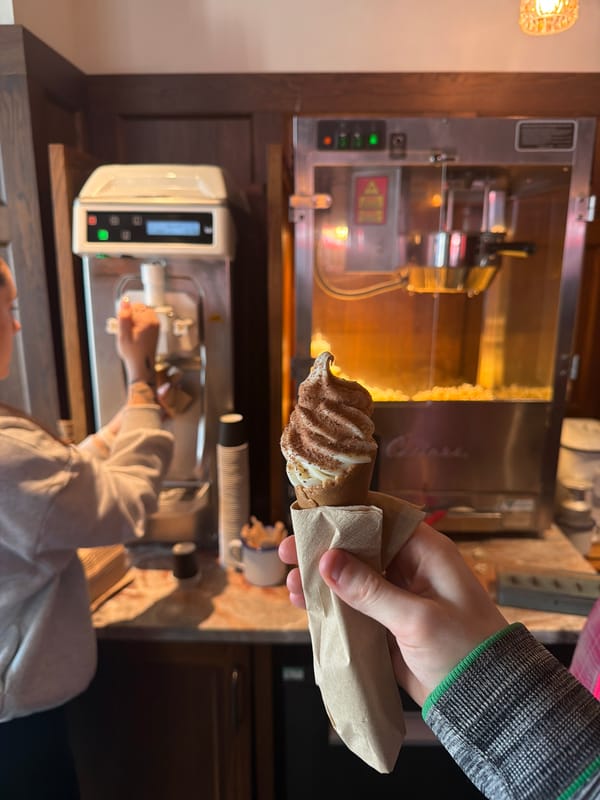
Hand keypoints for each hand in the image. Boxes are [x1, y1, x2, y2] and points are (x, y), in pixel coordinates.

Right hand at [117, 298, 159, 383]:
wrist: (142, 365)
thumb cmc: (133, 353)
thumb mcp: (123, 334)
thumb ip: (123, 316)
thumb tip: (125, 301)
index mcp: (148, 321)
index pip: (134, 306)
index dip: (126, 314)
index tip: (124, 325)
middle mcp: (154, 321)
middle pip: (139, 309)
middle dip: (131, 317)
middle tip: (128, 331)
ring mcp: (156, 325)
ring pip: (141, 314)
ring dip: (134, 321)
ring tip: (131, 334)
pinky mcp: (155, 329)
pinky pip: (145, 320)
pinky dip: (138, 325)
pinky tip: (136, 335)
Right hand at [278, 523, 506, 705]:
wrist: (485, 701)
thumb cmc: (465, 651)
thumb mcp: (417, 619)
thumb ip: (370, 590)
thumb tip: (327, 561)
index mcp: (425, 552)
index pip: (381, 517)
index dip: (346, 513)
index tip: (311, 516)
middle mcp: (409, 567)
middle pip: (358, 546)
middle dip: (323, 549)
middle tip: (288, 551)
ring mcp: (396, 595)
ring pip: (351, 576)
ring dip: (321, 579)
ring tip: (290, 585)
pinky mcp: (387, 621)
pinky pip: (353, 605)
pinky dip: (330, 604)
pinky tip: (305, 605)